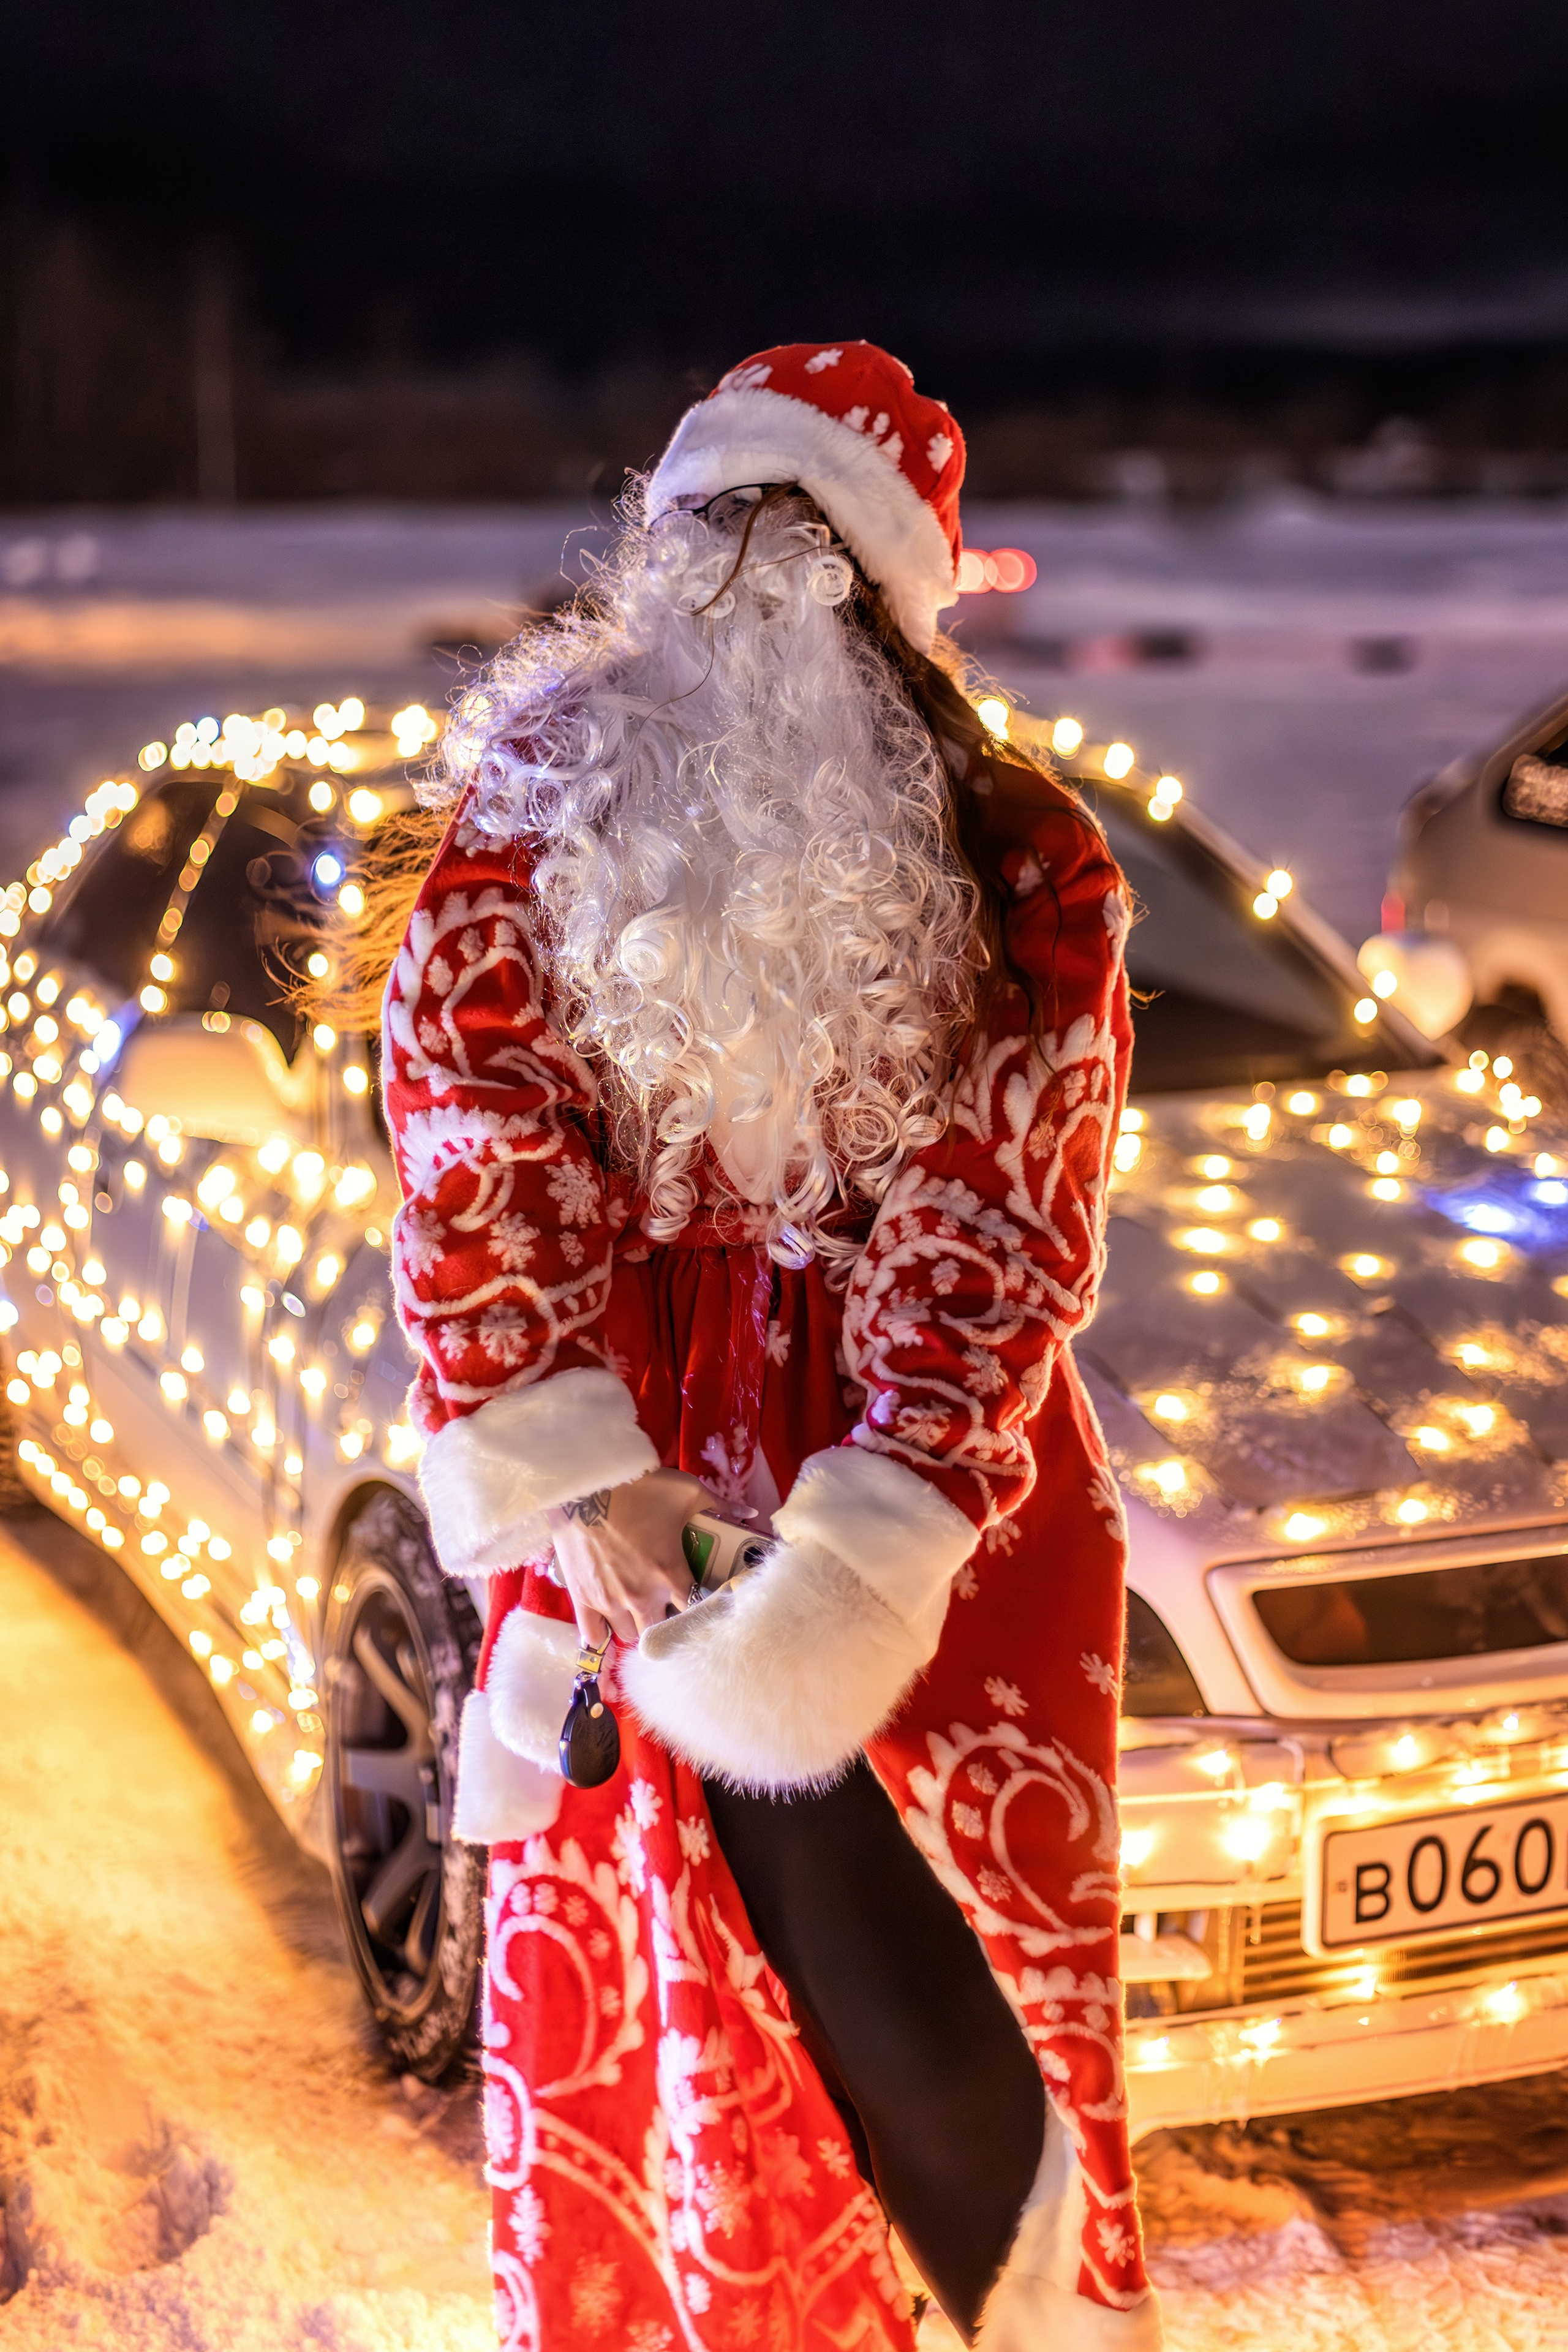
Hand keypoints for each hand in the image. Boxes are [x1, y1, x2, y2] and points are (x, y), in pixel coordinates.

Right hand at [548, 1467, 719, 1647]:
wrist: (585, 1483)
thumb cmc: (638, 1487)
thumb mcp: (687, 1491)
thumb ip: (720, 1505)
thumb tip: (749, 1512)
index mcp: (671, 1575)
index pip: (695, 1612)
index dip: (700, 1610)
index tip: (701, 1603)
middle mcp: (642, 1596)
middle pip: (662, 1631)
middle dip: (667, 1621)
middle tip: (667, 1604)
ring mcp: (609, 1601)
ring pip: (630, 1635)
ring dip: (638, 1625)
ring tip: (639, 1608)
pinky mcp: (582, 1598)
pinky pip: (593, 1636)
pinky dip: (603, 1635)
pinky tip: (609, 1623)